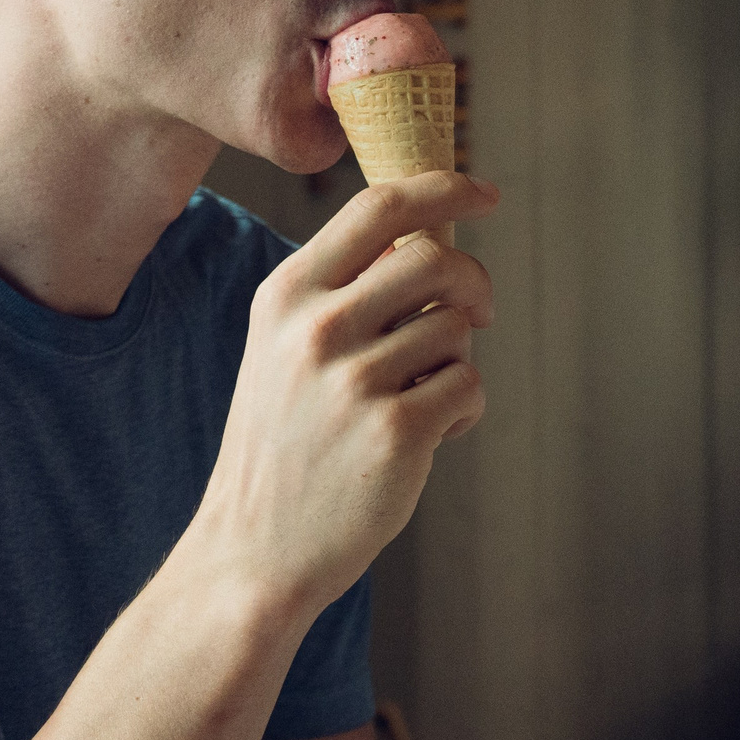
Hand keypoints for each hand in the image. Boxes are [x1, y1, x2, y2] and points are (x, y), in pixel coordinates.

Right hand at [199, 172, 497, 614]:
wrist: (254, 552)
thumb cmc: (285, 446)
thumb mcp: (282, 349)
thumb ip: (342, 291)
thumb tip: (427, 239)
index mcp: (286, 295)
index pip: (379, 207)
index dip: (443, 188)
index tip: (484, 192)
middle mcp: (317, 327)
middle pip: (437, 261)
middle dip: (475, 284)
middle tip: (478, 314)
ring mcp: (356, 380)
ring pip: (458, 329)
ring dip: (457, 362)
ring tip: (421, 401)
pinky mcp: (397, 431)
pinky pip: (470, 386)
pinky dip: (465, 410)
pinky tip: (429, 438)